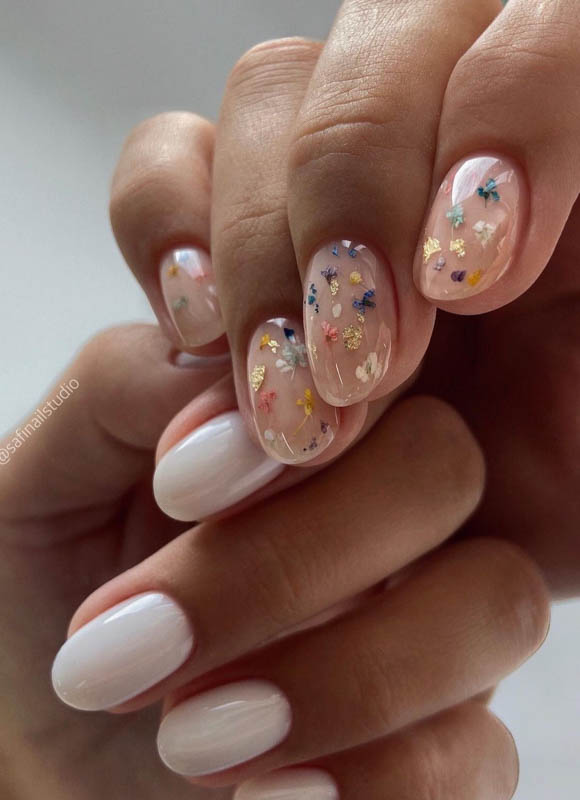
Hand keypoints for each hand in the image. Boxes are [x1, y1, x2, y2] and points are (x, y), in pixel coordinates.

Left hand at [28, 342, 546, 797]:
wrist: (46, 751)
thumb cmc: (42, 610)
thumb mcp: (39, 486)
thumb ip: (120, 392)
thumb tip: (225, 368)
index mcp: (304, 434)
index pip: (366, 365)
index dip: (298, 411)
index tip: (177, 487)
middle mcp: (381, 515)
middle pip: (442, 464)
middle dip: (298, 552)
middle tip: (152, 640)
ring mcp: (429, 624)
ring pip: (495, 599)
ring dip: (346, 671)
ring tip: (186, 737)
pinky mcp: (446, 741)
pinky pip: (480, 750)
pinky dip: (377, 777)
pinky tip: (263, 795)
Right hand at [111, 0, 579, 474]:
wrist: (493, 538)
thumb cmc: (565, 474)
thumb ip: (577, 340)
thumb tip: (444, 284)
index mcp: (573, 154)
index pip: (554, 23)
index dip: (508, 109)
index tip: (475, 274)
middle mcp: (456, 139)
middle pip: (392, 38)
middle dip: (360, 197)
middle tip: (364, 359)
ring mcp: (347, 185)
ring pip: (271, 93)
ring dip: (264, 245)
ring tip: (288, 395)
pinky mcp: (250, 236)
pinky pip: (173, 162)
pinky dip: (164, 229)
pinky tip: (196, 334)